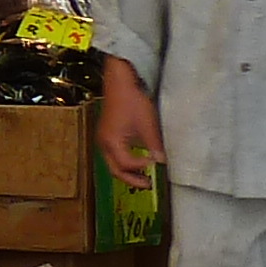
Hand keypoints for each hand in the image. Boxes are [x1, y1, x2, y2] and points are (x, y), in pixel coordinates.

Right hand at [97, 73, 165, 188]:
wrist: (119, 82)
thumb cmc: (131, 100)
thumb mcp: (147, 124)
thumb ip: (154, 145)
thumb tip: (161, 161)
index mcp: (112, 142)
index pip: (127, 164)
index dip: (143, 166)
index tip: (157, 163)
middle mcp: (104, 144)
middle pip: (115, 170)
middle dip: (132, 179)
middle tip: (149, 184)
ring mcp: (104, 139)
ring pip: (113, 164)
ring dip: (128, 172)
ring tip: (145, 176)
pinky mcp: (107, 135)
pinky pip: (114, 155)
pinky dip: (125, 162)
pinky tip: (138, 160)